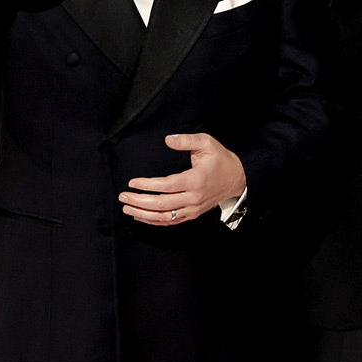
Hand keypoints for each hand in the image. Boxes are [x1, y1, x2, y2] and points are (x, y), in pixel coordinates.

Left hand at [120, 133, 246, 225]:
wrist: (237, 178)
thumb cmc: (221, 160)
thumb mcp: (207, 143)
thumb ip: (186, 140)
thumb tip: (168, 140)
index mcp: (195, 180)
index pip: (166, 185)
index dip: (147, 185)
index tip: (133, 182)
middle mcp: (194, 197)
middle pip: (162, 204)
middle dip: (139, 201)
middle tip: (123, 196)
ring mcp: (193, 208)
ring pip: (165, 216)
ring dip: (143, 214)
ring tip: (127, 208)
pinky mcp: (193, 213)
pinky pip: (171, 221)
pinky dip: (155, 221)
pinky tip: (142, 216)